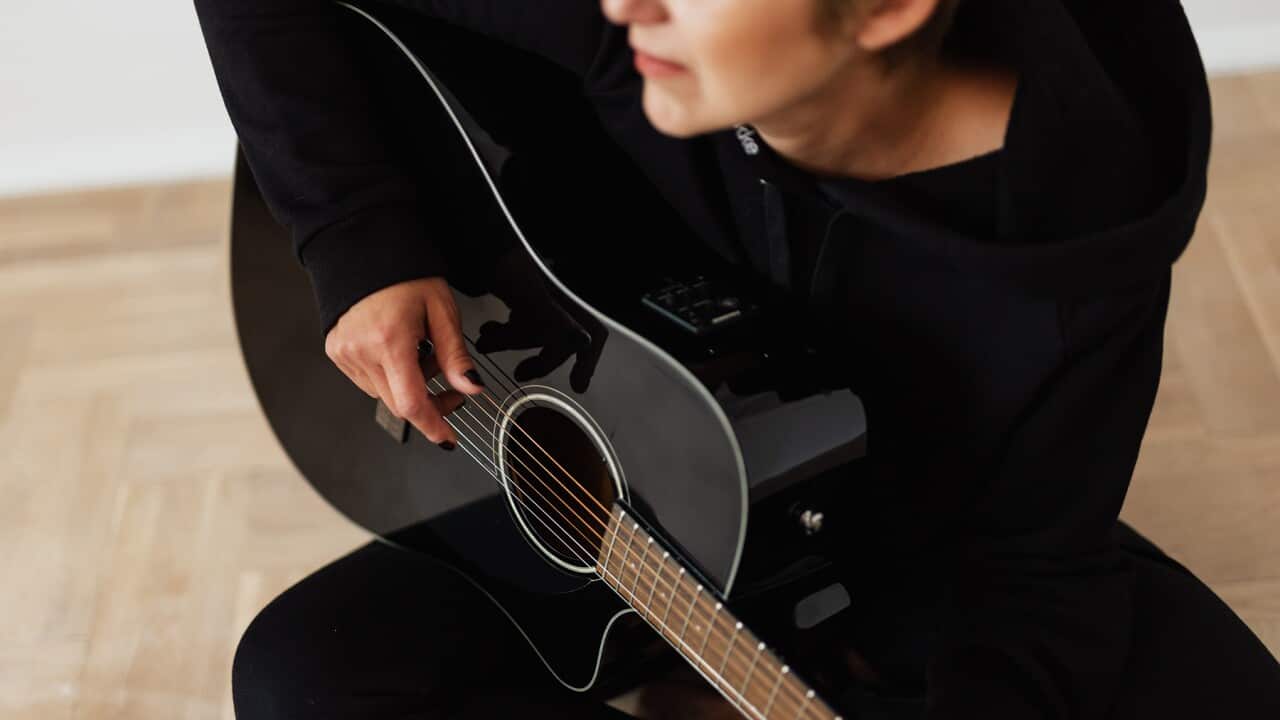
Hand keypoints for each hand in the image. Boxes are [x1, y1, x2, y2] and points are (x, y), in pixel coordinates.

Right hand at [324, 277, 484, 448]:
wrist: (364, 251)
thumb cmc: (404, 275)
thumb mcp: (442, 311)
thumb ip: (456, 354)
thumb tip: (472, 386)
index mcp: (390, 341)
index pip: (411, 403)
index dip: (433, 426)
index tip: (448, 438)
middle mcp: (361, 351)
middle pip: (400, 404)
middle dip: (431, 405)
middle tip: (453, 388)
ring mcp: (345, 354)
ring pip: (384, 395)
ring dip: (410, 388)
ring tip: (423, 357)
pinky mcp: (336, 352)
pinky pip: (368, 381)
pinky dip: (390, 377)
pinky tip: (399, 353)